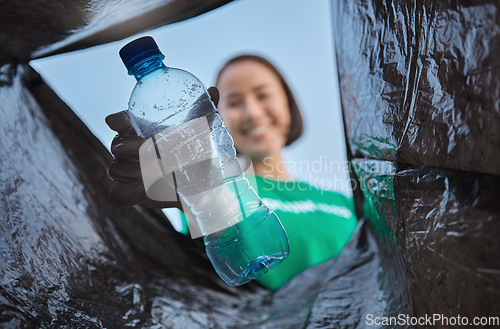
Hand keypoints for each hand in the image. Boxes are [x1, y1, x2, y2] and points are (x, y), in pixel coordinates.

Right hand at [105, 87, 218, 207]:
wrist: (199, 182)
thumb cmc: (195, 151)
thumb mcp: (200, 130)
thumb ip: (203, 109)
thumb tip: (212, 90)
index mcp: (138, 128)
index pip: (120, 121)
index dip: (119, 121)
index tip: (118, 122)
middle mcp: (127, 148)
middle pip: (117, 146)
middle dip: (134, 149)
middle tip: (156, 153)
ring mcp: (125, 170)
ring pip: (116, 169)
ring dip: (136, 172)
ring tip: (160, 173)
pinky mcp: (126, 193)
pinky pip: (117, 193)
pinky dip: (128, 192)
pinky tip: (147, 189)